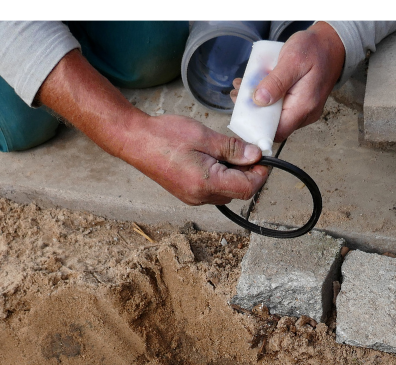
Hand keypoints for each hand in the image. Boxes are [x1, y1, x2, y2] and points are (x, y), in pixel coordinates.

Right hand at [39, 50, 265, 205]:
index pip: (247, 188)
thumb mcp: (204, 136)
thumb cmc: (165, 136)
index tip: (261, 156)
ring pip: (226, 192)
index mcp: (206, 183)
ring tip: (227, 152)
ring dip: (233, 175)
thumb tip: (255, 156)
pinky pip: (212, 190)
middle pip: (238, 192)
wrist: (135, 141)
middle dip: (247, 174)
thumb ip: (232, 149)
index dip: (259, 174)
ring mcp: (192, 198)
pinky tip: (213, 159)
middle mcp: (200, 197)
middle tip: (246, 150)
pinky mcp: (187, 193)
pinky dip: (220, 177)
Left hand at [229, 22, 344, 142]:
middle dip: (253, 113)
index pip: (277, 132)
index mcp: (304, 107)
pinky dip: (267, 99)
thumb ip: (276, 82)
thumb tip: (259, 101)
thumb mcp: (292, 60)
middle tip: (240, 94)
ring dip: (258, 105)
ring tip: (246, 87)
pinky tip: (259, 86)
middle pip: (274, 126)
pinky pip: (281, 108)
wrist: (332, 44)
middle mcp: (305, 114)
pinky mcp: (300, 105)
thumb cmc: (315, 49)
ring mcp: (303, 111)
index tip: (242, 111)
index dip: (257, 127)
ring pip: (275, 117)